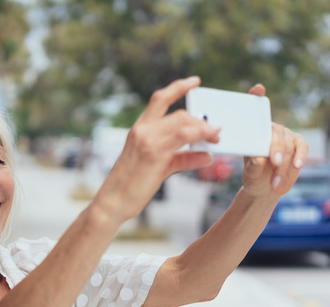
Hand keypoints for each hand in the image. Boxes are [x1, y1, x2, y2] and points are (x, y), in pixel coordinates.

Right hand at [97, 76, 220, 222]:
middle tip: (217, 131)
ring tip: (216, 137)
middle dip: (202, 120)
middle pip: (179, 113)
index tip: (195, 81)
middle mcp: (142, 130)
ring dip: (205, 128)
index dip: (178, 87)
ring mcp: (147, 141)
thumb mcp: (158, 167)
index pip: (159, 99)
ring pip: (184, 122)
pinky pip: (183, 139)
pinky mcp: (154, 155)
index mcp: (139, 129)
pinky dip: (200, 139)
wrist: (113, 202)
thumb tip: (207, 156)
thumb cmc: (132, 186)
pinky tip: (208, 149)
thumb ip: (182, 158)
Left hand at [241, 84, 308, 198]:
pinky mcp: (299, 144)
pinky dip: (300, 157)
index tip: (258, 89)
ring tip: (275, 181)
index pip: (254, 111)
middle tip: (275, 161)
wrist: (267, 188)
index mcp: (254, 131)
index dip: (256, 97)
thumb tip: (260, 158)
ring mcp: (286, 136)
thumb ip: (253, 166)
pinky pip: (302, 147)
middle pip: (276, 132)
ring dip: (284, 164)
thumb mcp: (250, 173)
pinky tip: (297, 165)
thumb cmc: (254, 176)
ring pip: (288, 144)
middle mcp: (270, 130)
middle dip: (276, 147)